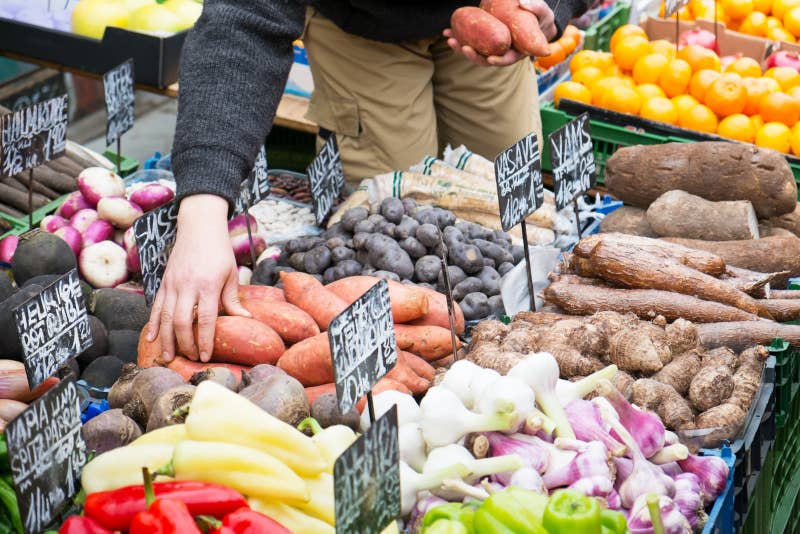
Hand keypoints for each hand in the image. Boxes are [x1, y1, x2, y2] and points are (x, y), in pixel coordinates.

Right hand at [145, 194, 250, 362]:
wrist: (199, 226)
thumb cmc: (219, 250)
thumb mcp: (231, 273)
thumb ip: (232, 299)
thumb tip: (245, 320)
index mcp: (207, 285)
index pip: (205, 319)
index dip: (204, 340)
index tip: (205, 356)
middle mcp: (187, 286)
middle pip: (181, 321)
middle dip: (185, 344)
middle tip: (190, 358)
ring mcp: (172, 284)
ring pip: (165, 317)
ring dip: (166, 339)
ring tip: (167, 357)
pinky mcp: (163, 282)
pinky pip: (155, 306)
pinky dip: (152, 324)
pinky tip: (150, 338)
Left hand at [444, 0, 556, 65]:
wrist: (534, 18)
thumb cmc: (541, 17)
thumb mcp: (543, 12)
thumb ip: (536, 7)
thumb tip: (521, 2)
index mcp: (518, 51)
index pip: (507, 59)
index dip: (498, 60)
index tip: (489, 59)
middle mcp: (503, 52)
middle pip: (487, 59)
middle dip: (474, 55)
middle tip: (463, 48)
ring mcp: (493, 47)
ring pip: (476, 52)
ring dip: (461, 47)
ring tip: (450, 40)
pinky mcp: (485, 40)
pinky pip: (471, 41)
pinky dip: (459, 37)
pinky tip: (448, 32)